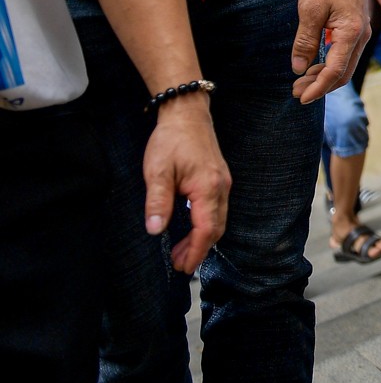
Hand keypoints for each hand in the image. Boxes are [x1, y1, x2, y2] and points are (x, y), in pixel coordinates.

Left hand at [143, 94, 229, 272]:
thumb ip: (158, 202)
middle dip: (198, 249)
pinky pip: (217, 209)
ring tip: (181, 251)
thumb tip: (155, 230)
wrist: (187, 114)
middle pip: (216, 228)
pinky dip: (205, 225)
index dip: (194, 251)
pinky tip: (191, 228)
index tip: (183, 268)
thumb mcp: (157, 171)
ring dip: (202, 238)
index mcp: (207, 188)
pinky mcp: (219, 179)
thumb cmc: (171, 140)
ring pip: (218, 220)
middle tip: (179, 265)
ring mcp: (223, 183)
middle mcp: (221, 187)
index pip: (206, 229)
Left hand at [291, 0, 368, 103]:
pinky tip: (314, 63)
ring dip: (324, 76)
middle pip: (343, 73)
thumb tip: (298, 68)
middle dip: (320, 86)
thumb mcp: (310, 11)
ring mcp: (361, 31)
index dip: (318, 88)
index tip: (301, 98)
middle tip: (296, 92)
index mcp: (351, 33)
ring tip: (301, 80)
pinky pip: (345, 52)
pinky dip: (330, 63)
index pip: (335, 72)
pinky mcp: (356, 26)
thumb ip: (305, 42)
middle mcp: (361, 36)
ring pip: (345, 64)